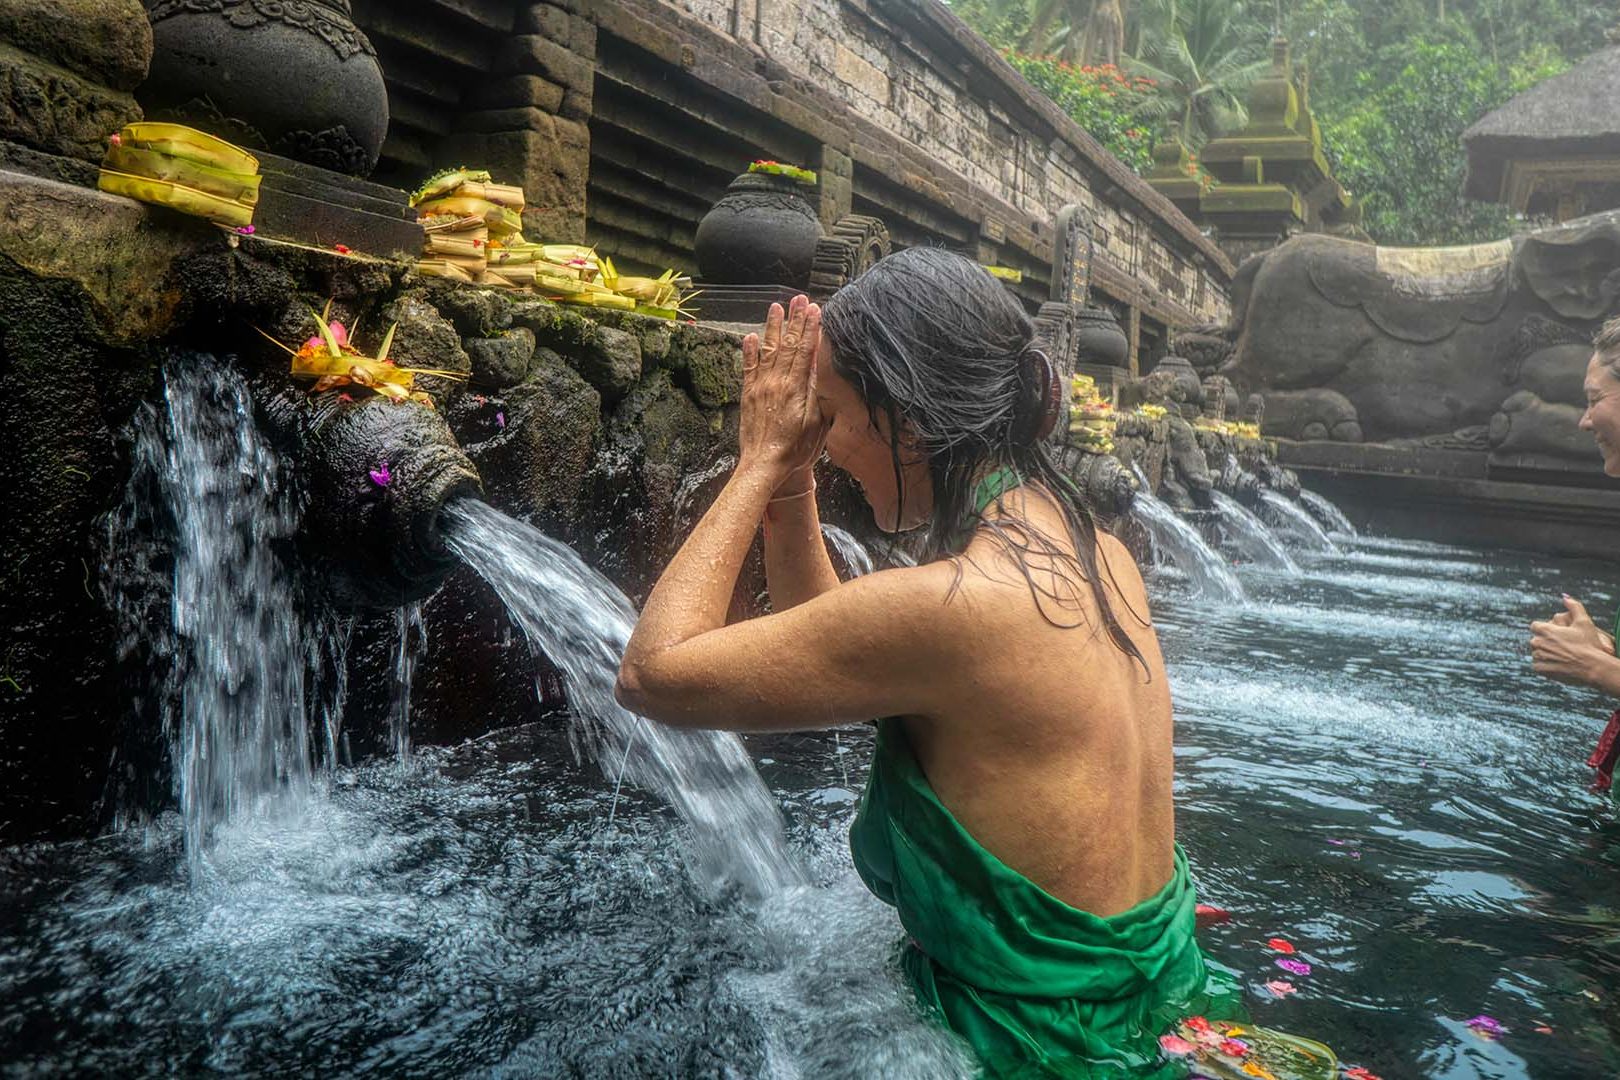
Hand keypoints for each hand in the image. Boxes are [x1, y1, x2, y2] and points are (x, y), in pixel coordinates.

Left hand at [739, 295, 828, 484]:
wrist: (764, 465)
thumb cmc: (795, 450)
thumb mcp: (816, 423)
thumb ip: (816, 393)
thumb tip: (819, 366)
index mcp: (795, 388)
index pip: (805, 350)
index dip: (811, 328)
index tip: (816, 309)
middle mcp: (776, 382)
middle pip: (788, 344)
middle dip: (795, 320)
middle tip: (800, 298)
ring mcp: (760, 386)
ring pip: (768, 350)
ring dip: (774, 327)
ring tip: (777, 307)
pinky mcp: (748, 394)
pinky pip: (749, 367)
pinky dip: (750, 350)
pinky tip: (751, 336)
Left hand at [1531, 596, 1615, 687]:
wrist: (1592, 667)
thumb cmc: (1589, 643)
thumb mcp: (1584, 622)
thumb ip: (1574, 606)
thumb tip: (1565, 597)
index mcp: (1544, 630)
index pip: (1536, 626)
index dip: (1546, 629)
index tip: (1556, 634)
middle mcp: (1537, 642)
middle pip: (1536, 640)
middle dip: (1546, 642)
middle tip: (1562, 646)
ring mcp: (1537, 656)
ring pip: (1537, 653)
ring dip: (1545, 654)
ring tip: (1561, 656)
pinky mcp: (1539, 669)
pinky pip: (1538, 666)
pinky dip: (1546, 665)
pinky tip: (1558, 664)